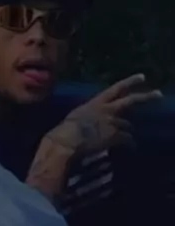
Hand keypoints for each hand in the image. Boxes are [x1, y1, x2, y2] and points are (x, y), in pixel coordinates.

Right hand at [46, 74, 162, 157]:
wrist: (68, 140)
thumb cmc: (68, 127)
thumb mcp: (79, 114)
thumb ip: (90, 113)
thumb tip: (93, 118)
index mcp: (97, 101)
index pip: (116, 88)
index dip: (130, 82)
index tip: (142, 77)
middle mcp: (107, 109)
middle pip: (130, 101)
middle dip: (146, 97)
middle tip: (158, 94)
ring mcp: (112, 122)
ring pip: (128, 125)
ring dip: (129, 131)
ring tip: (129, 138)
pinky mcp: (115, 136)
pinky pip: (127, 139)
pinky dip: (130, 144)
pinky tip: (131, 148)